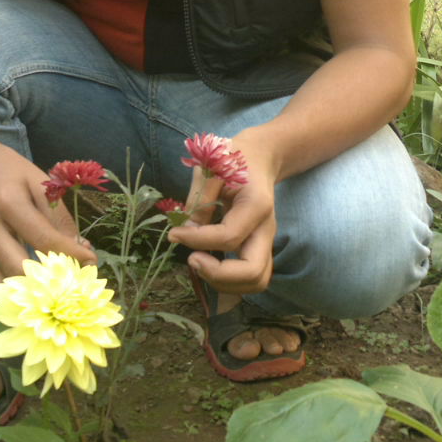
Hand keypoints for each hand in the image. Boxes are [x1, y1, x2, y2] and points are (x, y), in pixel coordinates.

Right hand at [0, 130, 94, 294]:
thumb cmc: (4, 168)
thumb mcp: (36, 179)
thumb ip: (57, 214)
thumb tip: (79, 246)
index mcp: (8, 202)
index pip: (44, 239)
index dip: (71, 254)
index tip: (90, 262)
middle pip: (17, 269)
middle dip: (45, 280)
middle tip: (63, 279)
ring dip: (19, 289)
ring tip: (38, 283)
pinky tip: (10, 279)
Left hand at [167, 131, 276, 295]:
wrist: (258, 158)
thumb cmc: (232, 159)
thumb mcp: (211, 169)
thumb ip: (198, 200)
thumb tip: (183, 232)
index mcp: (257, 205)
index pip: (228, 236)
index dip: (197, 240)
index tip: (174, 234)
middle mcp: (267, 229)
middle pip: (252, 272)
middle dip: (218, 275)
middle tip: (192, 259)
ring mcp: (266, 242)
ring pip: (256, 282)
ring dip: (224, 283)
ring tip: (199, 262)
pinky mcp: (259, 249)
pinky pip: (250, 278)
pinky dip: (228, 280)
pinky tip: (207, 263)